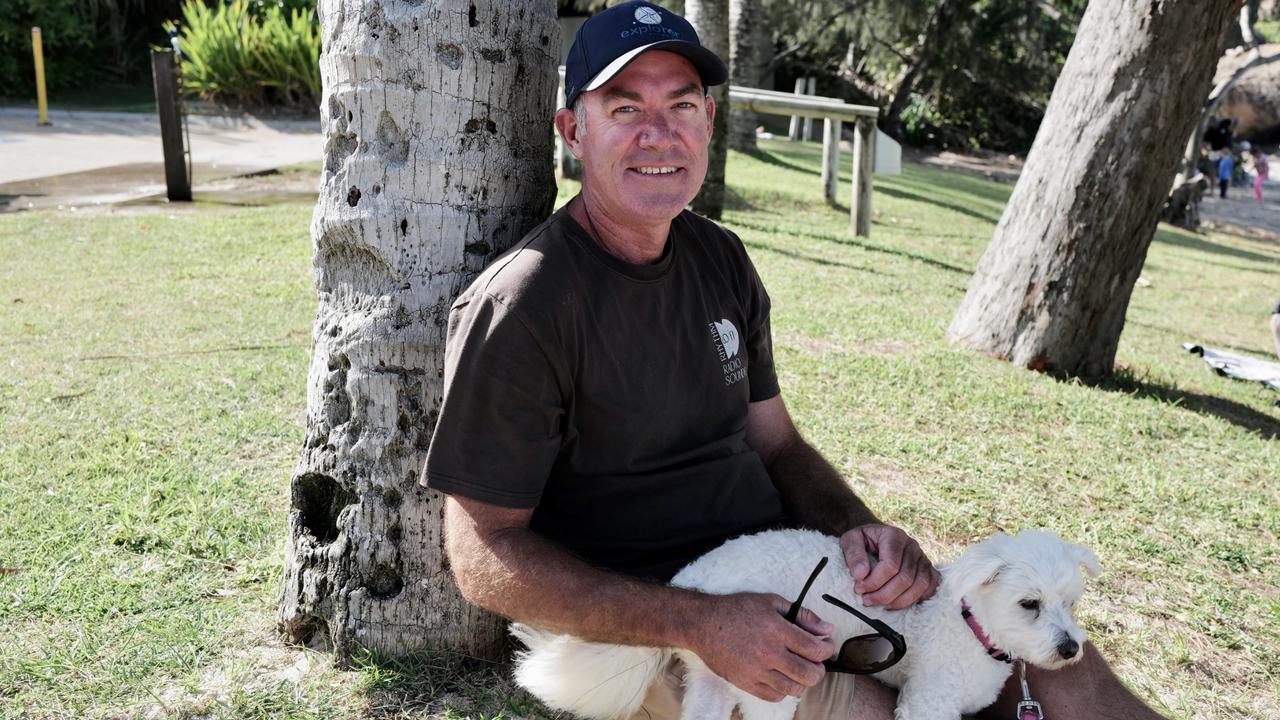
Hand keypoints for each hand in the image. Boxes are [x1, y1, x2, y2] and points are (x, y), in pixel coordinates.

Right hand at [686, 592, 834, 702]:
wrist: (703, 624)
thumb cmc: (736, 610)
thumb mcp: (771, 602)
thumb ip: (802, 615)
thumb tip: (827, 629)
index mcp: (777, 630)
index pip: (815, 650)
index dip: (827, 649)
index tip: (825, 646)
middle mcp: (769, 653)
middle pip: (810, 674)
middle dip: (819, 668)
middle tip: (815, 661)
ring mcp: (757, 671)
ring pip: (795, 688)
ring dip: (802, 680)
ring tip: (797, 669)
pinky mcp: (746, 683)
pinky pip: (775, 696)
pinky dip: (783, 689)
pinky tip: (780, 676)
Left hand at [839, 524, 938, 609]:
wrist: (874, 538)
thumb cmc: (862, 540)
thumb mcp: (850, 540)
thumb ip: (853, 554)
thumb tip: (861, 574)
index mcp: (894, 536)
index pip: (891, 564)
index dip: (874, 582)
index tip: (859, 589)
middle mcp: (912, 546)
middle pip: (905, 578)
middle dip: (884, 595)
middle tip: (866, 600)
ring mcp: (922, 558)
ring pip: (919, 585)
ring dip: (898, 601)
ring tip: (880, 605)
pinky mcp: (927, 569)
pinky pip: (929, 588)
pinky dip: (915, 599)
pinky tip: (897, 603)